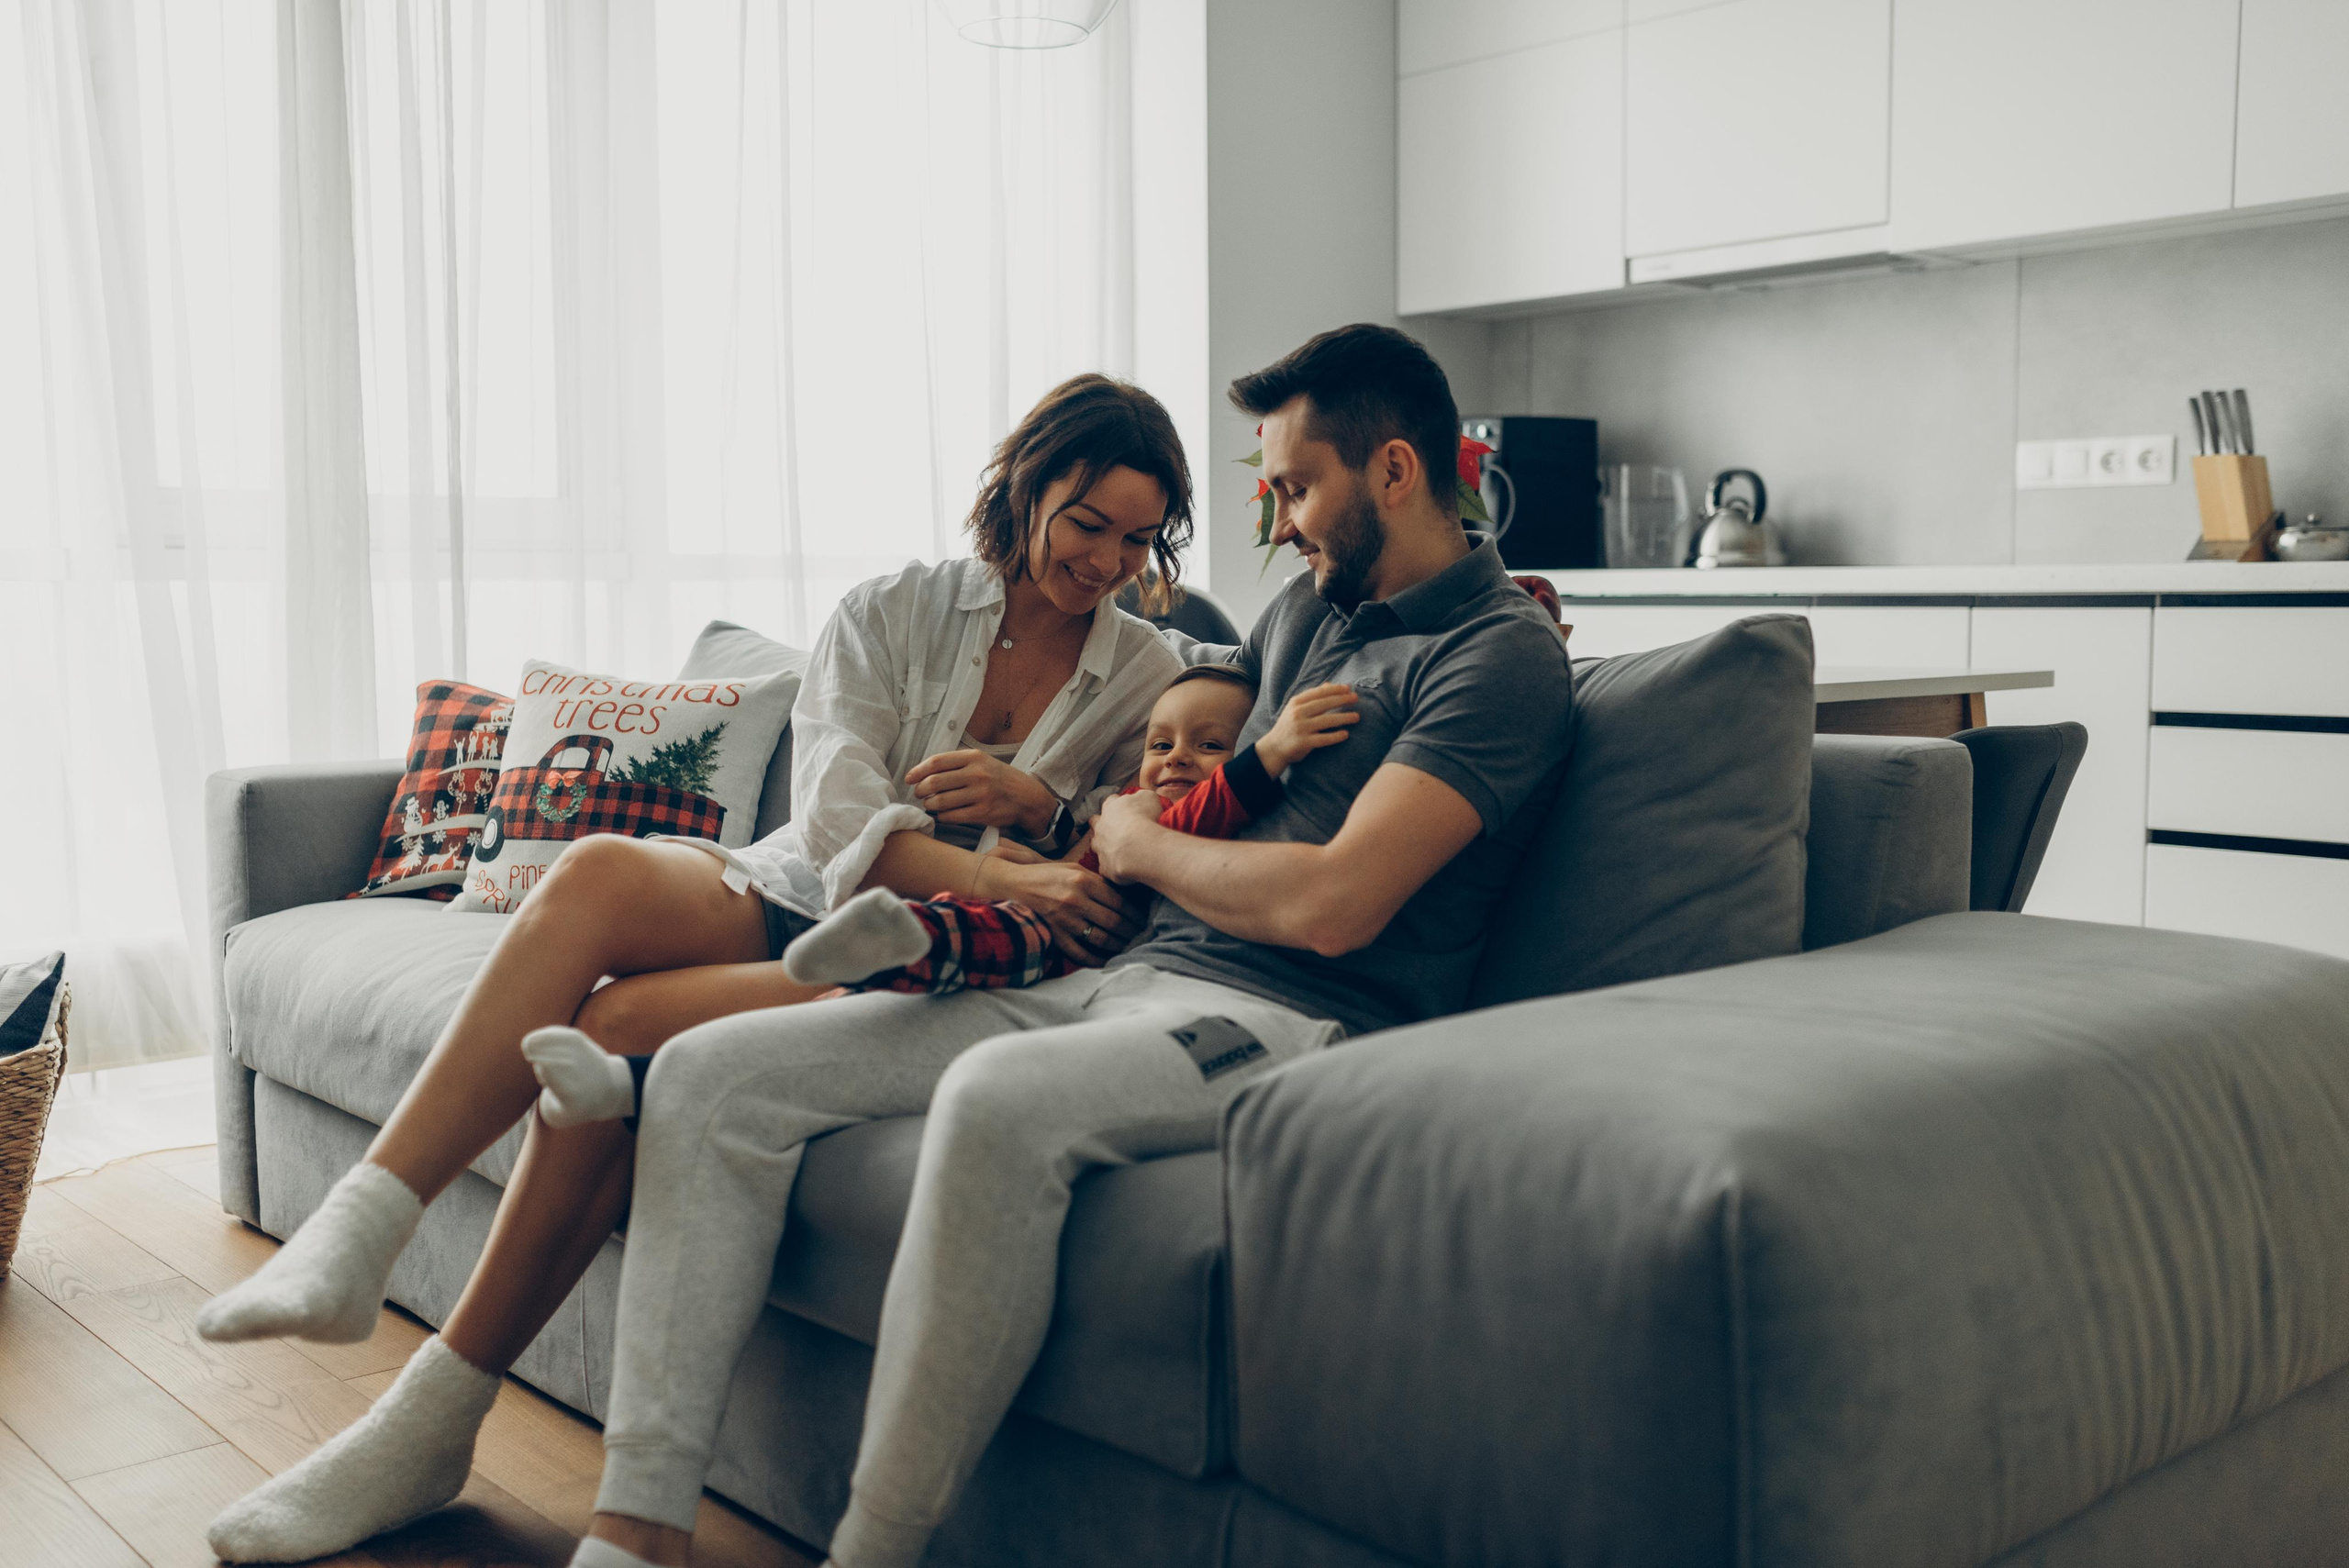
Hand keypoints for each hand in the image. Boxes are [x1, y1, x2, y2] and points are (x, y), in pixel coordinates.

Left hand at [906, 750, 1057, 836]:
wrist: (1026, 797)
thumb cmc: (998, 778)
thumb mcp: (981, 761)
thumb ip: (955, 763)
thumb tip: (922, 772)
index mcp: (974, 757)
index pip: (936, 762)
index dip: (918, 771)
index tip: (909, 778)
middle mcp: (977, 774)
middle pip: (934, 782)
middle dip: (920, 790)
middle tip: (919, 794)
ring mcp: (980, 794)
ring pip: (940, 801)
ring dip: (929, 805)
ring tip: (930, 804)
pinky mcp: (982, 813)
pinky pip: (951, 817)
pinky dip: (941, 817)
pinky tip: (941, 814)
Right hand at [974, 853, 1138, 965]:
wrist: (1012, 885)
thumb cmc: (1045, 875)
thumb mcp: (1072, 868)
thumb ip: (1096, 880)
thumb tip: (1123, 894)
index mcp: (1083, 880)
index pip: (1119, 901)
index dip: (1136, 914)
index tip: (1144, 920)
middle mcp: (1076, 900)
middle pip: (1115, 922)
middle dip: (1132, 931)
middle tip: (1143, 936)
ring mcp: (1065, 920)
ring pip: (1102, 939)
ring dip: (1119, 946)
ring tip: (1130, 947)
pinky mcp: (1054, 935)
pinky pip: (1080, 953)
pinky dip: (1096, 959)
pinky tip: (1107, 960)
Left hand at [1088, 789, 1166, 883]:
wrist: (1138, 846)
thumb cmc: (1144, 818)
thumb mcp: (1149, 798)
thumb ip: (1141, 797)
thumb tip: (1140, 799)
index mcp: (1111, 807)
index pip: (1111, 801)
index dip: (1118, 804)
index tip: (1127, 808)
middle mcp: (1101, 826)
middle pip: (1095, 822)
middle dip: (1102, 824)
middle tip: (1115, 828)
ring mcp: (1100, 847)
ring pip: (1096, 845)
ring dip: (1103, 846)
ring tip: (1116, 849)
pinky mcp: (1105, 867)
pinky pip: (1105, 867)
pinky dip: (1112, 866)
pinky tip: (1121, 867)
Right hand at [1254, 682, 1357, 775]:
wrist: (1274, 748)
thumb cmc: (1289, 726)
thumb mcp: (1296, 708)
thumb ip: (1312, 697)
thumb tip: (1330, 685)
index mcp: (1296, 702)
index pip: (1318, 692)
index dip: (1335, 689)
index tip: (1348, 688)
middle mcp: (1298, 713)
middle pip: (1325, 704)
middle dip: (1342, 700)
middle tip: (1356, 698)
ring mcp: (1301, 728)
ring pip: (1327, 720)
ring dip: (1344, 718)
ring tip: (1357, 717)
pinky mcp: (1303, 742)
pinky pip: (1324, 739)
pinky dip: (1336, 736)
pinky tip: (1346, 734)